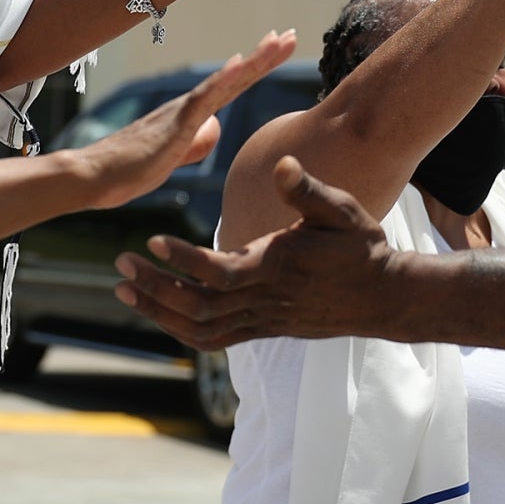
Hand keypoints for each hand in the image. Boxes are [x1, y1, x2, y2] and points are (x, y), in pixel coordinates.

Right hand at [67, 31, 295, 208]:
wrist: (91, 177)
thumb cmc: (125, 170)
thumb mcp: (171, 159)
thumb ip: (193, 144)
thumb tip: (215, 129)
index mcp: (189, 115)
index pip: (230, 86)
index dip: (256, 67)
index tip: (278, 48)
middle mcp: (187, 106)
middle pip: (234, 77)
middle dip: (264, 56)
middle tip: (291, 35)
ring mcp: (180, 113)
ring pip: (224, 82)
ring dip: (254, 61)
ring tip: (279, 42)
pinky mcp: (173, 126)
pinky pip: (202, 100)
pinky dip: (223, 80)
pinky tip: (240, 65)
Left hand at [113, 156, 400, 347]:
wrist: (384, 297)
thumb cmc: (361, 247)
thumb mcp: (341, 209)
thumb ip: (307, 190)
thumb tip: (283, 164)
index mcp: (276, 267)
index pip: (218, 271)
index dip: (182, 259)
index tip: (153, 239)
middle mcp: (264, 300)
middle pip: (197, 304)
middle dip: (154, 287)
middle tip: (120, 263)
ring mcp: (263, 320)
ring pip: (200, 327)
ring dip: (159, 312)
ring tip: (125, 289)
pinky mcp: (264, 330)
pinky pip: (216, 339)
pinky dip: (183, 330)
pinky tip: (161, 313)